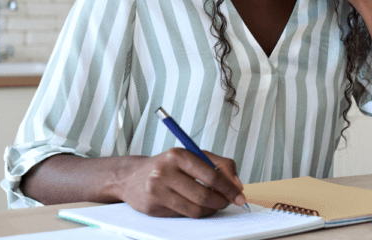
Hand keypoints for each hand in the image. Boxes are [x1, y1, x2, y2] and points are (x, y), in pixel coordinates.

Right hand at [118, 148, 245, 217]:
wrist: (131, 177)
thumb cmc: (169, 165)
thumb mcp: (193, 156)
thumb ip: (220, 165)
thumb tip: (237, 185)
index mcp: (178, 155)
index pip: (212, 176)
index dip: (229, 188)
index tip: (240, 196)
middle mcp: (164, 172)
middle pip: (204, 196)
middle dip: (222, 202)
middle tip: (228, 202)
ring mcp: (156, 191)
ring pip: (194, 210)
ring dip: (210, 210)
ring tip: (214, 204)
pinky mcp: (152, 208)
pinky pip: (183, 216)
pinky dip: (195, 213)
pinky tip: (197, 206)